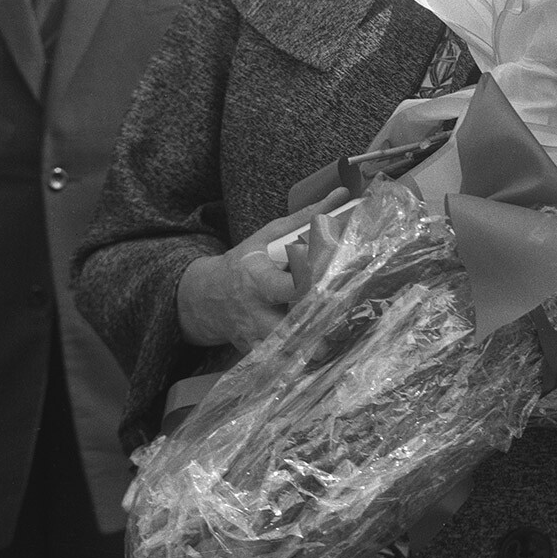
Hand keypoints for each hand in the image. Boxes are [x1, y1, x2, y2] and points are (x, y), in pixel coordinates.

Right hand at [177, 188, 350, 352]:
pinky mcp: (258, 354)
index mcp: (258, 280)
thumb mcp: (267, 235)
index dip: (317, 284)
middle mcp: (256, 313)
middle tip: (350, 318)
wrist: (206, 298)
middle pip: (293, 327)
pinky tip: (324, 351)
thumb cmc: (244, 262)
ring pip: (290, 351)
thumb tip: (341, 195)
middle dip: (322, 325)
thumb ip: (305, 217)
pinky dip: (303, 359)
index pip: (291, 287)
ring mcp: (256, 338)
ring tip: (342, 337)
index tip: (339, 278)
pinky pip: (283, 362)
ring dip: (317, 346)